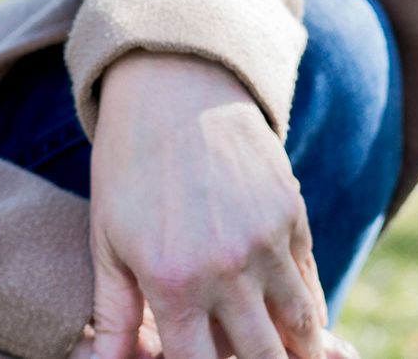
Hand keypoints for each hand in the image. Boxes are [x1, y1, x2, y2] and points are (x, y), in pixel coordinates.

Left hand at [79, 50, 342, 358]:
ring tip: (288, 358)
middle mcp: (226, 269)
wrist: (172, 85)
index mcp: (172, 282)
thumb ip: (113, 314)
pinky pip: (310, 286)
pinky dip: (308, 315)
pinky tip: (300, 329)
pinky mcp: (293, 217)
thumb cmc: (128, 165)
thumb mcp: (107, 239)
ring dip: (295, 352)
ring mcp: (266, 243)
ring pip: (300, 330)